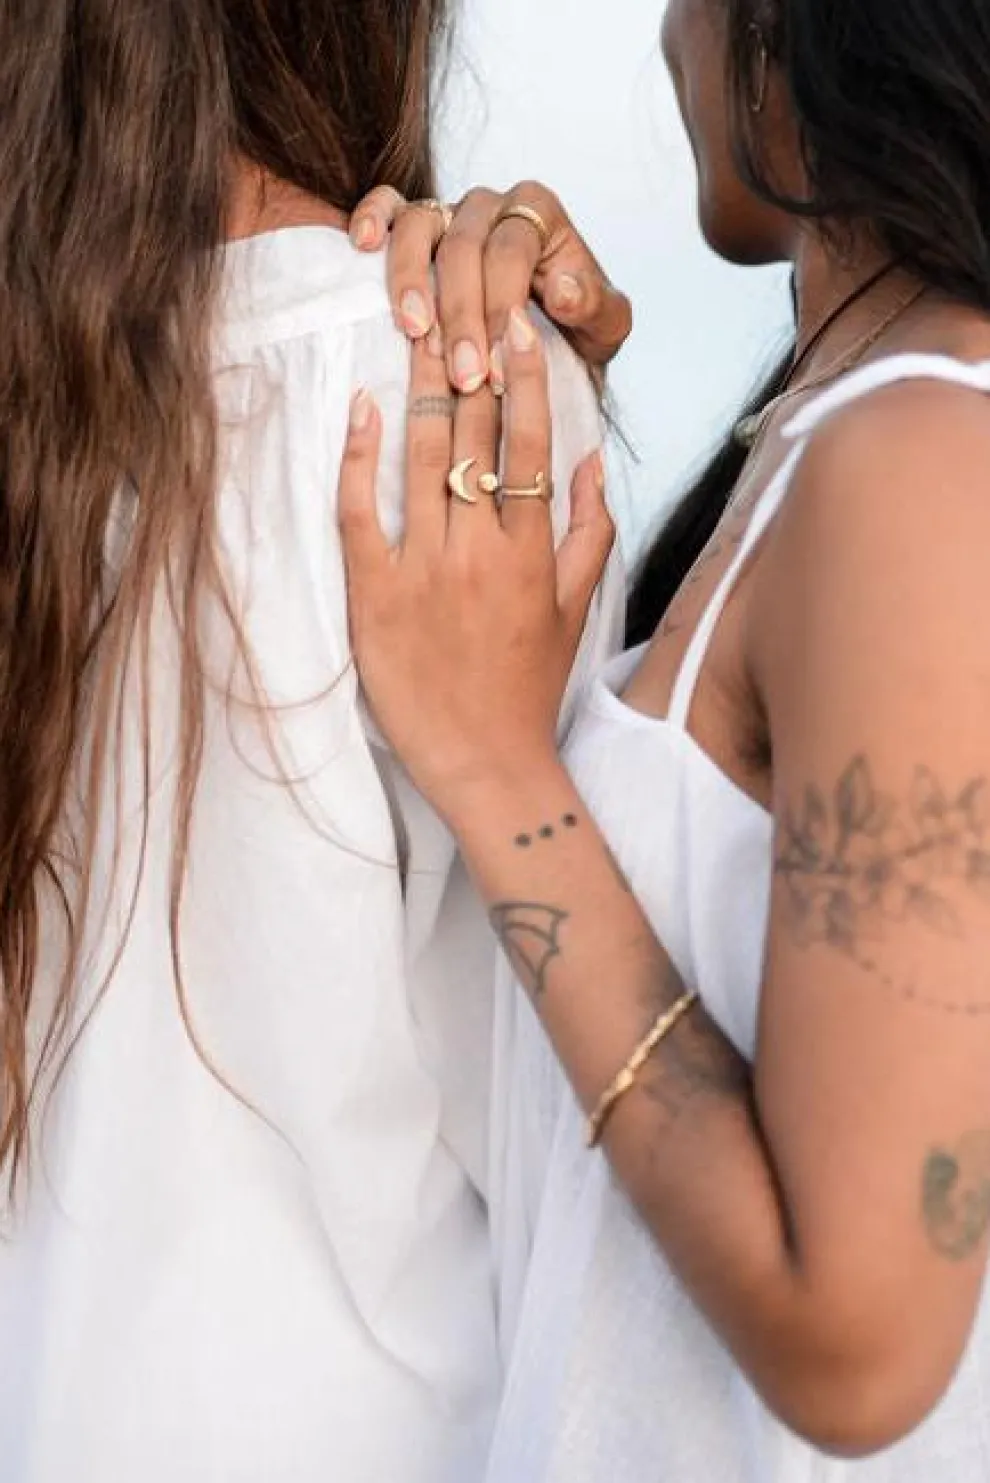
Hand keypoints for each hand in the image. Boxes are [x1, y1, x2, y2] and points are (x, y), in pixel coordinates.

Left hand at [338, 307, 614, 821]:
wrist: (485, 761)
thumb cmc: (529, 686)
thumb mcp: (576, 610)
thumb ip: (591, 532)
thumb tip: (589, 460)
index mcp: (532, 552)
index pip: (531, 445)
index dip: (524, 378)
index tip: (516, 325)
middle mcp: (480, 551)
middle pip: (473, 437)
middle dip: (467, 361)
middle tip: (456, 296)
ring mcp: (424, 571)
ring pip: (420, 460)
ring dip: (416, 389)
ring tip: (411, 328)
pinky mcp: (375, 595)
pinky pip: (362, 513)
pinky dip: (359, 458)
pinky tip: (360, 410)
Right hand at [348, 181, 632, 394]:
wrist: (543, 346)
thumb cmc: (574, 334)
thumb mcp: (603, 330)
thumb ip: (594, 308)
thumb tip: (561, 289)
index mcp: (541, 213)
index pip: (513, 251)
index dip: (502, 309)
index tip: (497, 370)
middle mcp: (492, 205)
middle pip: (466, 245)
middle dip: (462, 315)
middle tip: (463, 378)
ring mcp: (449, 211)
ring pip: (421, 226)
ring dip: (412, 281)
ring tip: (415, 332)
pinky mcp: (413, 225)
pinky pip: (389, 206)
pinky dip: (373, 218)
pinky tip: (363, 246)